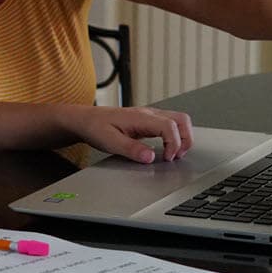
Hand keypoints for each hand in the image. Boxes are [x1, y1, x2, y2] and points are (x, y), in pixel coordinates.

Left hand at [65, 105, 192, 162]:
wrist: (85, 119)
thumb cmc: (95, 127)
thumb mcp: (110, 142)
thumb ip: (131, 149)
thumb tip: (151, 157)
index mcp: (140, 117)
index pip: (169, 126)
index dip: (174, 144)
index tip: (167, 159)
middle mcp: (148, 114)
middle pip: (181, 119)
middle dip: (186, 139)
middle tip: (176, 157)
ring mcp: (149, 116)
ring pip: (178, 120)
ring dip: (182, 137)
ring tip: (173, 154)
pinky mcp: (147, 121)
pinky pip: (169, 124)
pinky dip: (174, 136)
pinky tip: (166, 149)